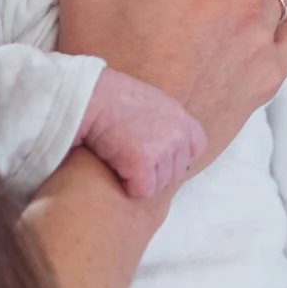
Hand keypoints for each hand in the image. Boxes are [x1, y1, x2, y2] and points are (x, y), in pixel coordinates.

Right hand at [75, 69, 207, 199]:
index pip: (195, 148)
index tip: (157, 157)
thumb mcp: (150, 101)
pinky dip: (126, 186)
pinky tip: (113, 169)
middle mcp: (177, 134)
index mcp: (181, 117)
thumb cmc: (111, 97)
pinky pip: (141, 190)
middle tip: (130, 160)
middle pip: (176, 172)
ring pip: (158, 185)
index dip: (176, 157)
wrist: (91, 97)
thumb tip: (168, 148)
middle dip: (155, 172)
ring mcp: (162, 150)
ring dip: (139, 179)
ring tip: (120, 161)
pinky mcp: (143, 164)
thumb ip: (165, 122)